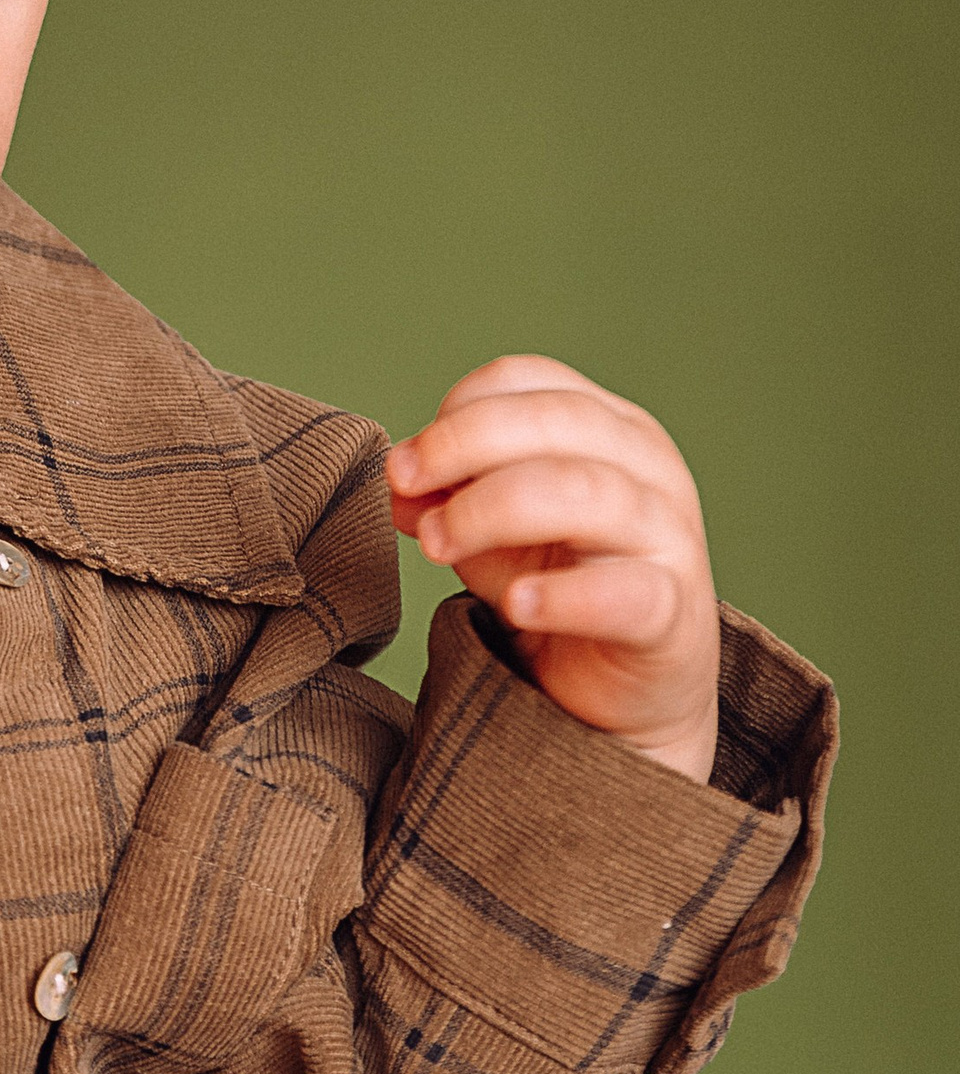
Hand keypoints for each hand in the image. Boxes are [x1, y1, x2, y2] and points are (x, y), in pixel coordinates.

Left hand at [387, 357, 720, 782]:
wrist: (625, 691)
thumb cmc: (558, 584)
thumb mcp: (490, 534)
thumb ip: (446, 501)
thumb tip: (399, 487)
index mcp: (608, 427)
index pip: (529, 381)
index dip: (458, 411)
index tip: (407, 464)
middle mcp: (649, 468)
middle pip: (557, 421)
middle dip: (464, 445)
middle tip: (403, 485)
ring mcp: (670, 538)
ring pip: (587, 493)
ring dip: (493, 510)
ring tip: (436, 545)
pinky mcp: (674, 615)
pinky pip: (625, 592)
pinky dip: (564, 594)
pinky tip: (516, 603)